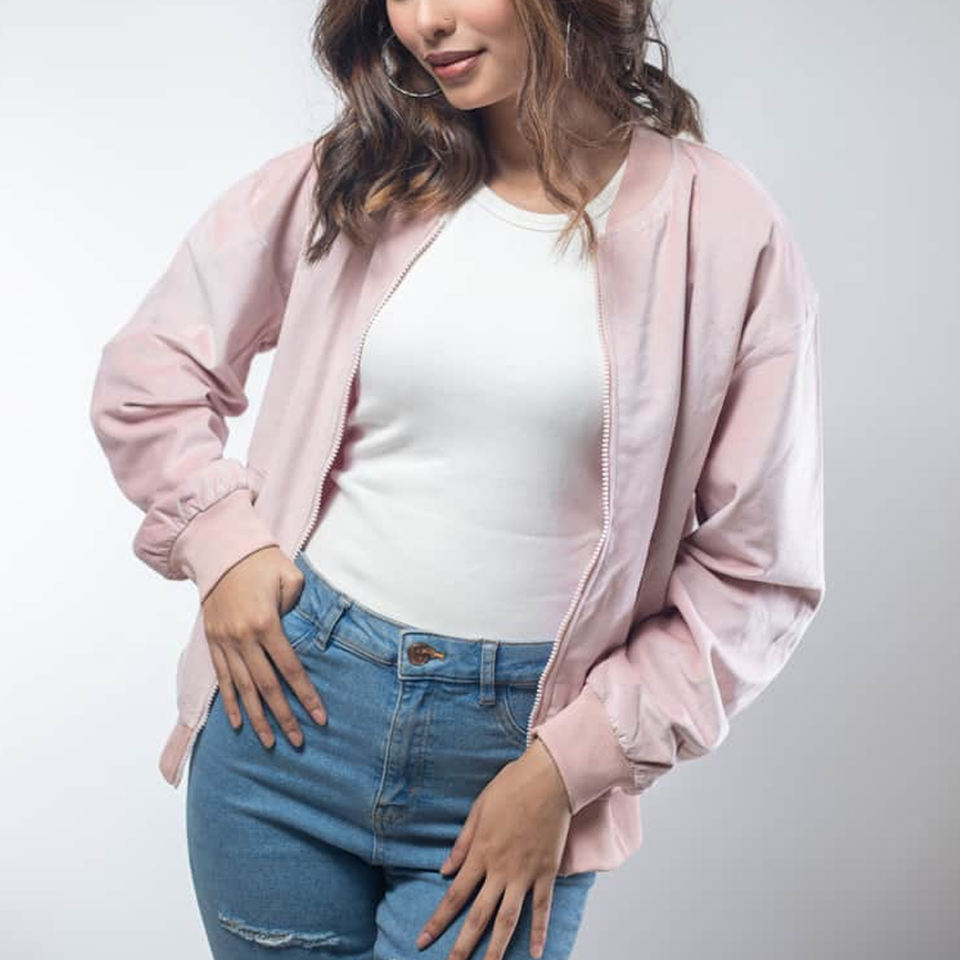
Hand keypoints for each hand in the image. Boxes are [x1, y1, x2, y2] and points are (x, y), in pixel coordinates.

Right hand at [201, 546, 327, 748]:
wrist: (221, 551)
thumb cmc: (262, 561)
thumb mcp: (290, 576)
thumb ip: (299, 604)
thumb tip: (301, 631)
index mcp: (266, 624)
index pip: (290, 669)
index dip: (305, 696)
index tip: (319, 718)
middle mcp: (243, 638)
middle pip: (266, 687)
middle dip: (284, 717)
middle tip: (298, 741)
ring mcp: (225, 642)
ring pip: (242, 689)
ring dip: (257, 718)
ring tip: (270, 742)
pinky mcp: (213, 642)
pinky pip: (223, 679)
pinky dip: (231, 703)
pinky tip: (239, 723)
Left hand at [416, 737, 572, 959]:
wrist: (549, 778)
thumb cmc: (512, 787)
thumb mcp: (478, 810)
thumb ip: (462, 843)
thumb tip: (445, 871)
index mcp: (480, 853)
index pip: (454, 896)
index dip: (437, 921)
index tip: (423, 941)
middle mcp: (500, 869)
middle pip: (479, 916)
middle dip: (463, 946)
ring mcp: (525, 873)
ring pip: (508, 919)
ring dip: (497, 948)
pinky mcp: (546, 871)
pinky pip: (542, 907)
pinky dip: (539, 931)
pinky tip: (535, 953)